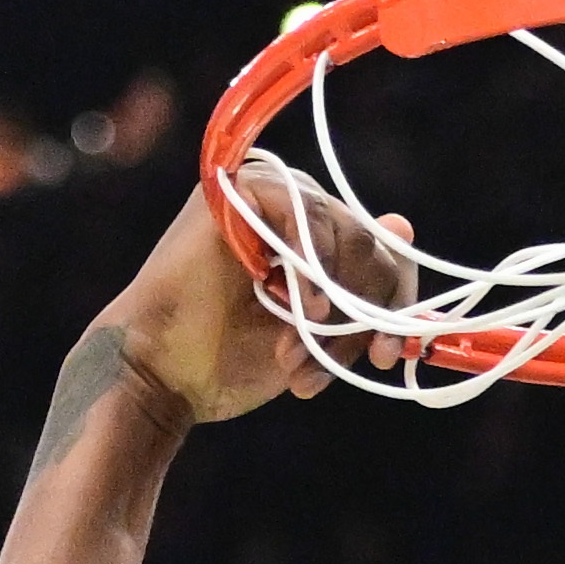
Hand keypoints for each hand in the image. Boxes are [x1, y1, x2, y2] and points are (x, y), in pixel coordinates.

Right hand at [108, 156, 415, 430]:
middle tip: (332, 361)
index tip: (382, 356)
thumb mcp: (319, 336)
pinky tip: (304, 308)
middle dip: (362, 313)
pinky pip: (305, 213)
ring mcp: (266, 193)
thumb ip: (361, 292)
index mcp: (313, 238)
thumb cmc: (229, 360)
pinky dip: (311, 267)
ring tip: (296, 350)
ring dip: (336, 304)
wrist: (162, 374)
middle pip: (372, 241)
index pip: (382, 249)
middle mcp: (293, 206)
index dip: (394, 301)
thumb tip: (402, 225)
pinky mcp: (239, 189)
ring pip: (349, 231)